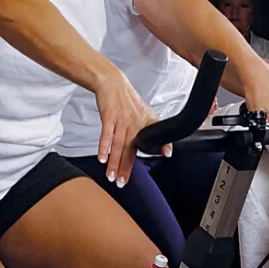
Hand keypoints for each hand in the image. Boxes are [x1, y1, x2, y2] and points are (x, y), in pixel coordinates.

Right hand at [94, 63, 163, 186]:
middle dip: (126, 168)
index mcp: (145, 123)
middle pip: (130, 149)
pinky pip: (106, 134)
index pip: (154, 138)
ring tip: (111, 177)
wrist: (113, 84)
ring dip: (114, 162)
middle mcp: (134, 123)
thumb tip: (166, 151)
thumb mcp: (147, 114)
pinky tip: (102, 158)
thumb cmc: (128, 102)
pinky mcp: (109, 116)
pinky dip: (104, 147)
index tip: (166, 155)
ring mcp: (121, 120)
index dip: (161, 145)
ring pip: (118, 145)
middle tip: (122, 183)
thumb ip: (155, 132)